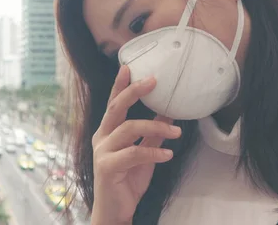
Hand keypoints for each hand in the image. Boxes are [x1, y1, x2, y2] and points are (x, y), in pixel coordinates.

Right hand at [90, 66, 180, 224]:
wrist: (115, 211)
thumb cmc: (126, 182)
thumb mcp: (144, 154)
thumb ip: (152, 135)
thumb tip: (168, 113)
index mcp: (107, 132)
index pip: (113, 103)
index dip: (120, 85)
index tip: (128, 67)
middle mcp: (101, 137)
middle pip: (116, 108)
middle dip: (134, 91)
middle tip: (153, 80)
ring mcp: (102, 151)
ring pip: (128, 129)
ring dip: (156, 127)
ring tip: (176, 132)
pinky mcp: (107, 167)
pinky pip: (133, 153)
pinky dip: (153, 152)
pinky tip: (167, 154)